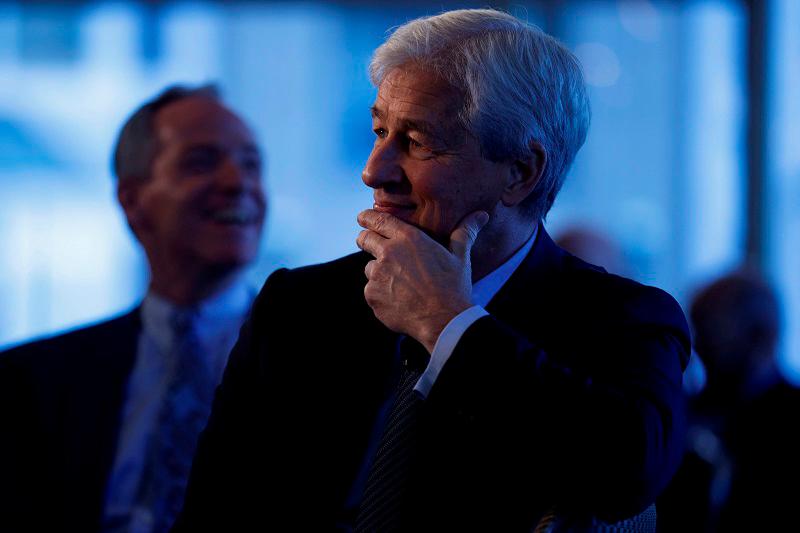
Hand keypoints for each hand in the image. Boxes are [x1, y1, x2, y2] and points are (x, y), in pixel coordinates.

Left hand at [356, 209, 488, 352]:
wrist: (444, 321)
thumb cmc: (453, 287)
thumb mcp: (460, 257)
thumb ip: (464, 232)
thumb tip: (482, 215)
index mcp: (408, 238)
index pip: (377, 219)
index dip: (367, 217)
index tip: (363, 218)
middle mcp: (388, 253)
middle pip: (364, 239)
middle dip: (366, 240)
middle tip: (373, 246)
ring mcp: (377, 276)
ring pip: (369, 268)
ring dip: (379, 273)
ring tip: (400, 284)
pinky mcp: (372, 296)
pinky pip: (372, 291)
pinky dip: (381, 294)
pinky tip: (399, 300)